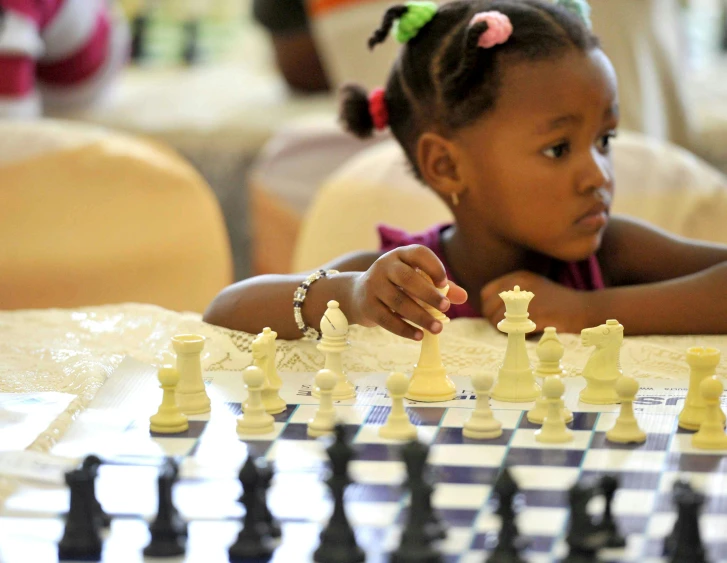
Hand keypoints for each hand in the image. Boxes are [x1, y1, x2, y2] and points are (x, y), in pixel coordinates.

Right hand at [349, 245, 467, 339]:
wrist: (357, 294)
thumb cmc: (396, 285)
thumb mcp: (416, 280)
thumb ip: (440, 287)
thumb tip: (464, 297)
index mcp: (400, 255)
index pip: (418, 254)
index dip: (433, 267)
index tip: (444, 284)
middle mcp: (384, 266)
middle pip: (407, 278)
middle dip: (429, 294)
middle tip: (447, 308)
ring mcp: (373, 285)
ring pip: (398, 301)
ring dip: (420, 316)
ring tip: (438, 328)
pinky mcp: (367, 305)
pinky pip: (387, 319)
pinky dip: (405, 329)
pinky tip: (419, 336)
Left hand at [480, 270, 587, 333]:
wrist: (585, 308)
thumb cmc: (557, 302)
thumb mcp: (532, 288)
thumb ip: (511, 293)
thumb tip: (488, 307)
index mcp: (518, 277)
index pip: (486, 293)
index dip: (488, 307)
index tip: (497, 316)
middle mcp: (519, 286)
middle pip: (489, 308)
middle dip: (493, 321)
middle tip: (507, 328)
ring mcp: (527, 301)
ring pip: (498, 321)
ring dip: (504, 330)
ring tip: (518, 330)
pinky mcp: (536, 316)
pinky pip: (512, 329)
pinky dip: (516, 334)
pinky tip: (527, 333)